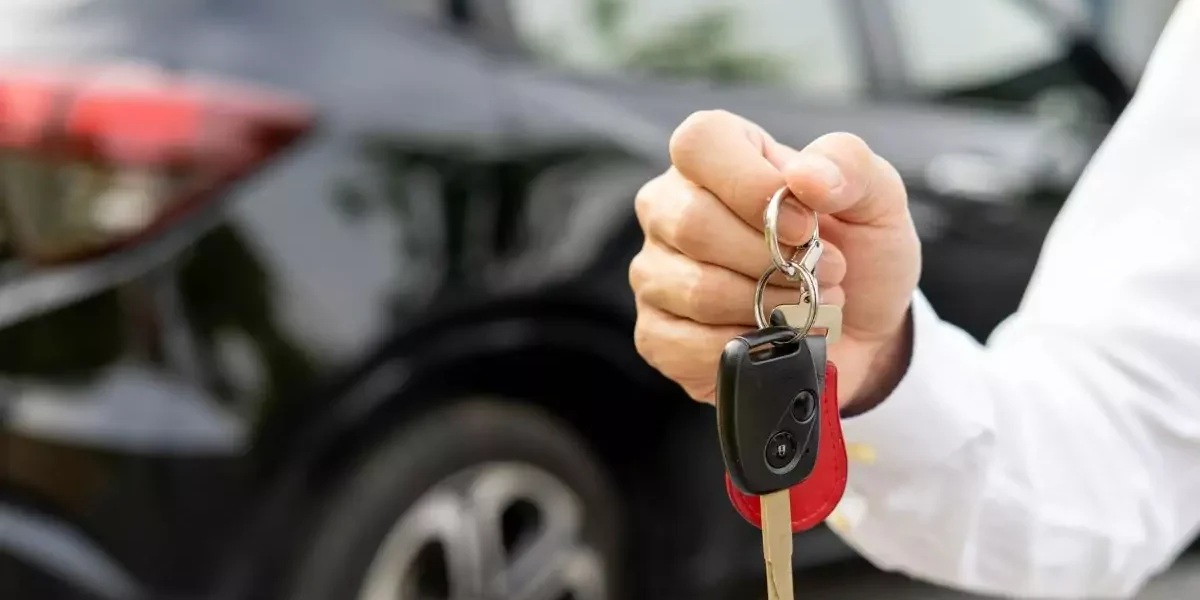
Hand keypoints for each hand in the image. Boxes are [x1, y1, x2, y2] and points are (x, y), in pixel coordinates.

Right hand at [630, 110, 920, 408]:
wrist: (860, 331)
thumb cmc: (858, 252)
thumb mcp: (877, 197)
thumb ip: (849, 167)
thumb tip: (805, 176)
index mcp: (717, 156)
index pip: (700, 144)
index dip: (752, 186)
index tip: (803, 224)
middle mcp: (672, 208)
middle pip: (692, 223)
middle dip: (771, 259)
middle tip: (819, 270)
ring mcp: (657, 272)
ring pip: (698, 290)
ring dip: (770, 306)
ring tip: (805, 303)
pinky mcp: (658, 334)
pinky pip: (687, 344)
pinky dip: (749, 347)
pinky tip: (772, 336)